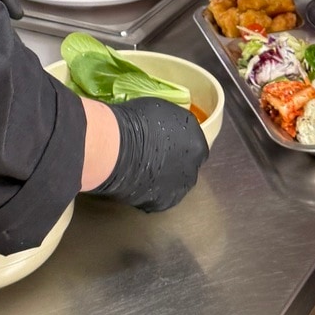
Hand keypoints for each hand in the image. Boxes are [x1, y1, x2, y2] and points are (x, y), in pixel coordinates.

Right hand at [88, 97, 208, 211]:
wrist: (117, 149)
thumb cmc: (137, 121)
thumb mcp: (162, 110)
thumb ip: (172, 124)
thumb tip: (166, 129)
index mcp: (197, 144)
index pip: (195, 146)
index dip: (182, 143)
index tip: (168, 141)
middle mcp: (193, 169)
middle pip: (187, 167)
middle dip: (175, 162)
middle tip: (155, 155)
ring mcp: (177, 189)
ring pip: (174, 185)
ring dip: (164, 178)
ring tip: (143, 170)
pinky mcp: (160, 204)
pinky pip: (158, 197)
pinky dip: (150, 191)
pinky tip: (137, 182)